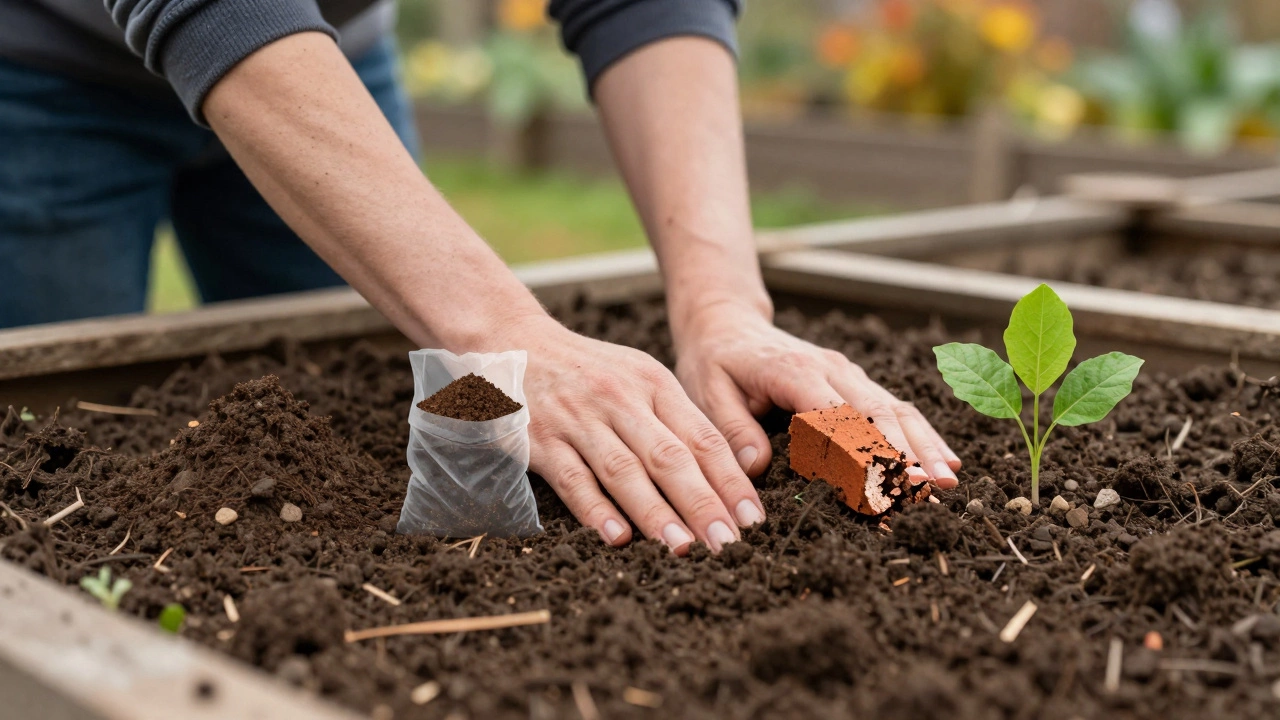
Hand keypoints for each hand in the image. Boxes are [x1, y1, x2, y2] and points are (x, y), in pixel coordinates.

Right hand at [508, 317, 765, 553]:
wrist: (514, 343)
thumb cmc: (590, 373)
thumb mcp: (639, 379)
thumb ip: (677, 422)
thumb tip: (727, 479)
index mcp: (654, 385)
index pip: (703, 439)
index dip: (731, 482)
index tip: (754, 521)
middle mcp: (620, 400)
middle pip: (670, 458)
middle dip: (703, 504)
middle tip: (730, 545)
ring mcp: (579, 420)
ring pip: (624, 471)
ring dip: (655, 512)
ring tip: (683, 548)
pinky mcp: (540, 440)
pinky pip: (572, 478)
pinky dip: (595, 509)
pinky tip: (617, 537)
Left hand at [672, 302, 960, 487]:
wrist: (726, 324)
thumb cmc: (714, 363)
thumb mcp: (707, 392)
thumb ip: (732, 428)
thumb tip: (757, 466)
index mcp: (794, 371)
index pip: (836, 416)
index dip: (862, 450)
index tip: (885, 484)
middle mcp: (830, 369)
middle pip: (878, 412)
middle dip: (906, 452)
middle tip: (931, 489)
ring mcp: (847, 374)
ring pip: (895, 409)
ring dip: (923, 446)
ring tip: (947, 483)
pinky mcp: (854, 383)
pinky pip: (894, 408)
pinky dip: (920, 436)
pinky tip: (943, 463)